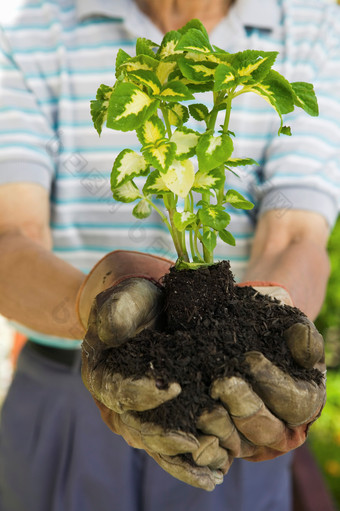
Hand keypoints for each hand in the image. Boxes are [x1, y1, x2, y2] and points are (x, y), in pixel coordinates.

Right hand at [79, 251, 227, 489]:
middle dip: (167, 437)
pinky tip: (218, 471)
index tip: (173, 387)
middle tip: (197, 442)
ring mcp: (142, 413)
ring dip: (184, 460)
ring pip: (158, 445)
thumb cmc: (134, 302)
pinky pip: (174, 444)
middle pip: (139, 428)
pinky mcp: (164, 416)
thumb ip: (115, 312)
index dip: (143, 393)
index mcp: (102, 375)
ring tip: (214, 469)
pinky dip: (193, 461)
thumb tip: (112, 333)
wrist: (149, 306)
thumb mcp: (123, 299)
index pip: (120, 392)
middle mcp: (119, 402)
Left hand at [203, 283, 325, 460]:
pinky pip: (212, 451)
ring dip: (220, 427)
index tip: (250, 359)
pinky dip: (202, 443)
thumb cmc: (268, 331)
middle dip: (244, 406)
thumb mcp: (288, 326)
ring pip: (238, 444)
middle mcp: (281, 430)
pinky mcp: (222, 445)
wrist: (238, 336)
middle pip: (266, 430)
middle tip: (221, 383)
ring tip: (204, 409)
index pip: (296, 403)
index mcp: (304, 403)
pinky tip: (191, 429)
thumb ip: (302, 336)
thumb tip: (307, 354)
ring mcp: (250, 442)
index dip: (274, 383)